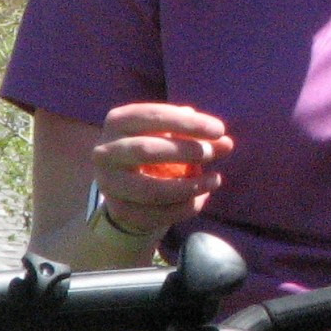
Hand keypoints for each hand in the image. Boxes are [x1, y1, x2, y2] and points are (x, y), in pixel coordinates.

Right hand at [92, 102, 231, 237]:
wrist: (126, 183)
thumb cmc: (156, 145)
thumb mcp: (174, 134)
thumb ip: (199, 135)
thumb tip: (226, 143)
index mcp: (118, 122)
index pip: (151, 116)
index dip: (187, 123)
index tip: (220, 130)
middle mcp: (105, 152)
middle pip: (145, 150)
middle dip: (185, 152)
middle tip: (212, 153)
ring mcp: (108, 184)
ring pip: (149, 190)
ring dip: (189, 187)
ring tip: (215, 180)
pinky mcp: (119, 210)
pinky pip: (156, 214)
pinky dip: (184, 207)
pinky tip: (202, 197)